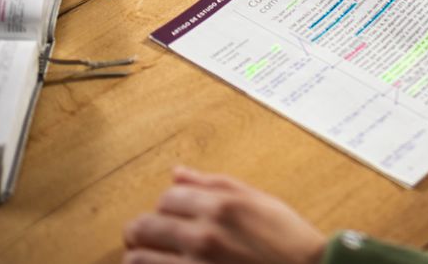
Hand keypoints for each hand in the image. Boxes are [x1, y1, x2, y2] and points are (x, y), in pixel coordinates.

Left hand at [123, 167, 325, 263]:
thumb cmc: (290, 242)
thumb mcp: (259, 201)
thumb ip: (214, 184)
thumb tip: (178, 172)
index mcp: (221, 208)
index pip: (166, 198)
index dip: (168, 206)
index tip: (175, 215)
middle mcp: (203, 237)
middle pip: (143, 226)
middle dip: (144, 230)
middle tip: (153, 236)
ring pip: (137, 258)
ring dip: (141, 255)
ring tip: (155, 257)